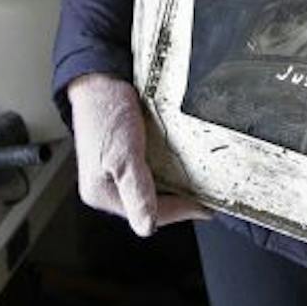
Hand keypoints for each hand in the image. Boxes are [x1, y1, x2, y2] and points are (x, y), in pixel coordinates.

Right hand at [66, 74, 208, 235]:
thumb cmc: (106, 112)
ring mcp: (117, 170)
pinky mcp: (126, 155)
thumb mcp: (124, 156)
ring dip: (175, 182)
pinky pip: (152, 169)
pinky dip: (168, 167)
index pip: (148, 215)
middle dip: (178, 198)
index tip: (205, 207)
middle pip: (151, 204)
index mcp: (102, 194)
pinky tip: (180, 160)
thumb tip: (146, 227)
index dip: (180, 211)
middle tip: (204, 191)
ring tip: (197, 177)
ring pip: (153, 187)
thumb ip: (137, 192)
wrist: (101, 78)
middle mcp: (108, 186)